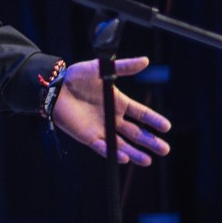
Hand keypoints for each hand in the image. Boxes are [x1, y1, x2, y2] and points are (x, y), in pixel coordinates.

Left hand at [49, 57, 171, 164]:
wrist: (54, 88)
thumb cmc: (77, 77)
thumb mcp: (101, 69)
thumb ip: (123, 67)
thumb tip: (146, 61)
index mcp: (119, 103)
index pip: (142, 114)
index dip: (154, 121)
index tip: (167, 127)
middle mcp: (113, 118)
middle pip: (136, 133)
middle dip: (150, 141)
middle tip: (165, 150)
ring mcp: (101, 128)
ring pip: (123, 144)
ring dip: (135, 153)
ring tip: (148, 161)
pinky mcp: (88, 136)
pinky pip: (103, 147)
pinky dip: (113, 153)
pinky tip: (124, 158)